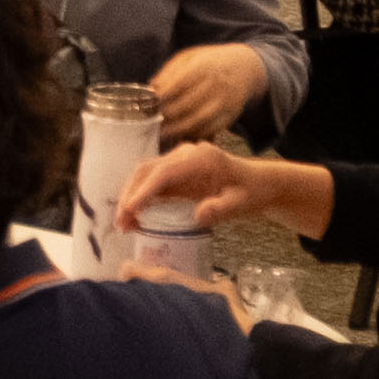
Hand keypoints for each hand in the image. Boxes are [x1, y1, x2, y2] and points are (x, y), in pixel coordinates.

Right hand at [125, 139, 330, 238]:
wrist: (258, 184)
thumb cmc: (250, 192)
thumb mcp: (240, 204)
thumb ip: (221, 209)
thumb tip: (199, 215)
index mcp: (199, 158)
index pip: (164, 172)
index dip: (144, 190)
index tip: (130, 210)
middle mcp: (184, 154)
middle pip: (148, 169)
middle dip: (130, 194)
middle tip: (121, 223)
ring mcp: (178, 161)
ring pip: (145, 174)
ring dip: (131, 196)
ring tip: (124, 224)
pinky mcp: (176, 172)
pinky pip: (152, 182)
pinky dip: (140, 198)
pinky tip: (135, 217)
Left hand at [146, 39, 269, 140]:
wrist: (245, 68)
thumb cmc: (210, 61)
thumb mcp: (189, 56)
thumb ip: (169, 72)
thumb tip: (150, 90)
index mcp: (202, 66)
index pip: (176, 85)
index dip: (159, 98)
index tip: (145, 106)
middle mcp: (215, 85)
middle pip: (184, 107)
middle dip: (164, 117)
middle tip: (148, 125)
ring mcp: (224, 103)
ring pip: (195, 123)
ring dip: (175, 131)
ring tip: (160, 135)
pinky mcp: (229, 117)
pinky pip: (208, 132)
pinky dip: (192, 136)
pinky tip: (179, 137)